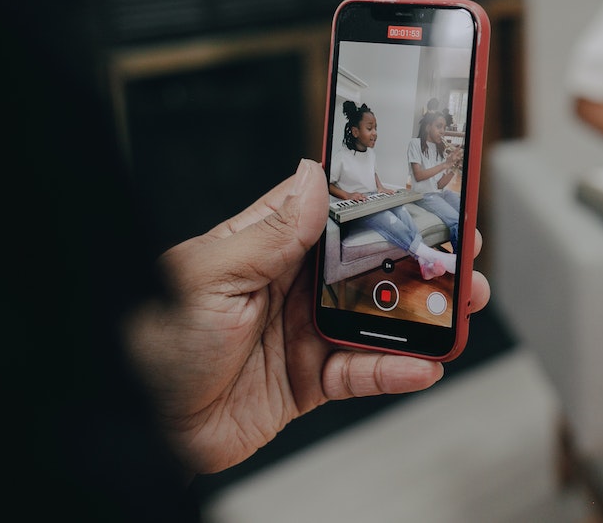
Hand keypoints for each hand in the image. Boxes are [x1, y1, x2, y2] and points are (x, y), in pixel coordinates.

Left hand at [124, 159, 490, 475]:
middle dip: (422, 256)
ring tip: (461, 304)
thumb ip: (273, 231)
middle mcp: (293, 284)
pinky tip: (421, 364)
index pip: (339, 211)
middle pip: (373, 263)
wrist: (138, 426)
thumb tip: (314, 177)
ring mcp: (304, 331)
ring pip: (379, 316)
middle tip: (464, 251)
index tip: (430, 191)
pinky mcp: (309, 379)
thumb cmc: (150, 340)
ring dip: (422, 311)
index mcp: (269, 244)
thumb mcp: (211, 273)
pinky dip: (395, 369)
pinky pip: (363, 371)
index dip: (386, 200)